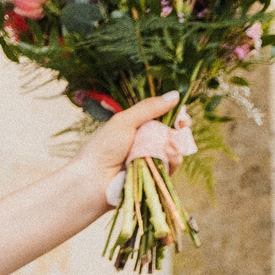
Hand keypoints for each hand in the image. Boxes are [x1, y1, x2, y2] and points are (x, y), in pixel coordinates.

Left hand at [69, 90, 184, 185]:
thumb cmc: (103, 147)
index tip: (182, 116)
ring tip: (168, 146)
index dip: (176, 116)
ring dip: (176, 145)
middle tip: (181, 127)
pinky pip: (171, 166)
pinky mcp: (154, 175)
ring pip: (175, 149)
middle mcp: (145, 142)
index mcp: (136, 126)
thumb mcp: (125, 122)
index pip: (164, 117)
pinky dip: (172, 160)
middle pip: (173, 132)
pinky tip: (167, 158)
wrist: (93, 179)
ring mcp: (151, 159)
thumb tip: (175, 94)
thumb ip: (149, 108)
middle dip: (180, 129)